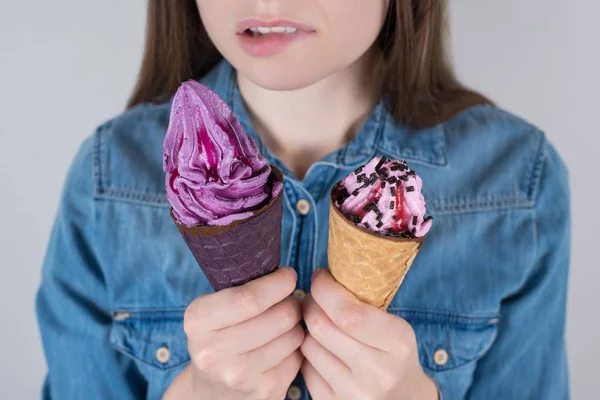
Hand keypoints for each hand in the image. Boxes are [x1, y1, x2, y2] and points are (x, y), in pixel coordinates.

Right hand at [164, 267, 304, 399]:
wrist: (212, 389)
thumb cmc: (221, 334)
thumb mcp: (215, 307)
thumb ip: (242, 288)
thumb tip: (285, 273)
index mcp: (198, 321)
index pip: (248, 299)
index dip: (277, 284)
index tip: (289, 275)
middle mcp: (212, 352)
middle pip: (278, 316)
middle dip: (292, 302)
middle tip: (290, 300)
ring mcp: (237, 376)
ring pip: (292, 335)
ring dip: (296, 325)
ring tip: (283, 324)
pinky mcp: (263, 391)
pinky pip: (298, 357)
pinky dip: (296, 348)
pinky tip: (282, 347)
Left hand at [300, 269, 438, 399]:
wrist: (403, 398)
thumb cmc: (395, 353)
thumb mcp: (395, 325)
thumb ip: (363, 305)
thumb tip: (321, 277)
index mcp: (398, 344)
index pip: (348, 312)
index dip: (325, 289)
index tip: (320, 277)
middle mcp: (378, 373)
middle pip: (321, 326)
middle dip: (311, 303)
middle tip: (314, 297)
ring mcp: (354, 394)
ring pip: (308, 344)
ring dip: (308, 328)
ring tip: (320, 323)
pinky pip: (304, 366)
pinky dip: (308, 352)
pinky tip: (322, 348)